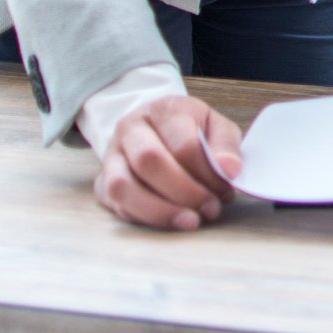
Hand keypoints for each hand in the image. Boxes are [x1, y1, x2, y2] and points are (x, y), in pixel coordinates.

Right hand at [95, 95, 243, 230]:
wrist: (154, 127)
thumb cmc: (191, 129)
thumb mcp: (216, 126)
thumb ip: (226, 145)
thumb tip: (231, 169)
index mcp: (164, 110)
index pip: (184, 144)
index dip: (206, 173)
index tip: (225, 191)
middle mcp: (130, 129)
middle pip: (149, 162)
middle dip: (183, 192)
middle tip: (209, 210)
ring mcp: (111, 155)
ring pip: (123, 186)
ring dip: (159, 211)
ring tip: (189, 222)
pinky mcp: (101, 182)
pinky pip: (115, 204)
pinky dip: (142, 217)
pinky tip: (167, 221)